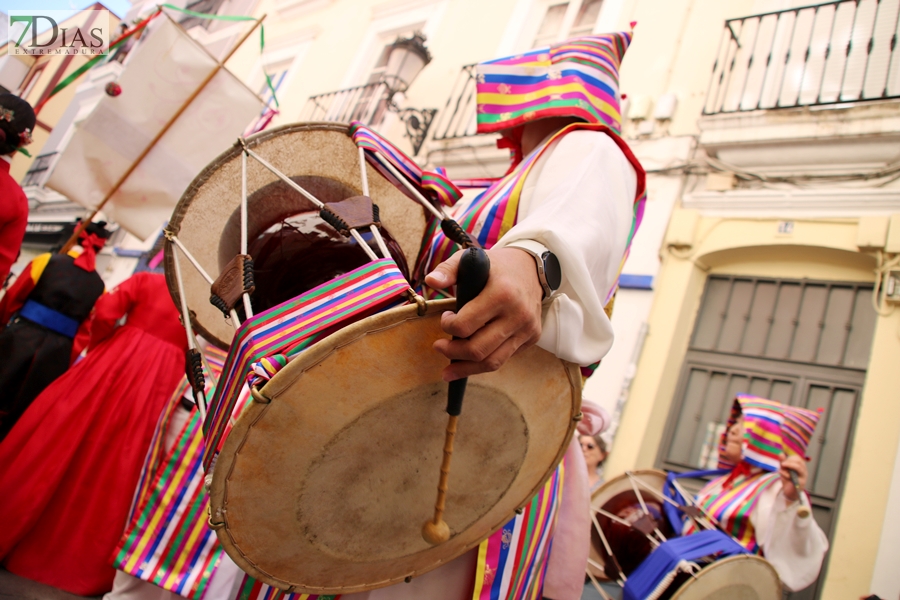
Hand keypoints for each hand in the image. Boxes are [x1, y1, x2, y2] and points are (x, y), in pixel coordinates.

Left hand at [425, 247, 543, 380]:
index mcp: (502, 294)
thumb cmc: (497, 266)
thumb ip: (449, 269)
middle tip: (439, 347)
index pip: (466, 325)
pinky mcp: (532, 338)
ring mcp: (527, 329)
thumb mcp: (472, 259)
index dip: (448, 326)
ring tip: (448, 370)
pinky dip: (483, 364)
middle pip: (477, 349)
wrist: (533, 268)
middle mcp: (517, 314)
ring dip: (465, 368)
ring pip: (492, 362)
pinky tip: (468, 363)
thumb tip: (430, 281)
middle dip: (452, 352)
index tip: (445, 318)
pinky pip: (504, 358)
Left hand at [779, 453, 807, 502]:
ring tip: (782, 466)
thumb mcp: (784, 469)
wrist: (789, 492)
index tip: (782, 459)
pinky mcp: (801, 482)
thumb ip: (782, 462)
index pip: (797, 457)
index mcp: (800, 465)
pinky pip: (795, 476)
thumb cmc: (788, 480)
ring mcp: (803, 476)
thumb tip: (781, 453)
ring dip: (789, 465)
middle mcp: (803, 470)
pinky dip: (786, 474)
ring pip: (799, 467)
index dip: (790, 457)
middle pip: (799, 461)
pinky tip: (782, 473)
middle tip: (782, 464)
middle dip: (789, 461)